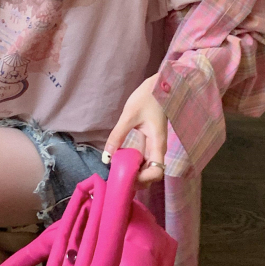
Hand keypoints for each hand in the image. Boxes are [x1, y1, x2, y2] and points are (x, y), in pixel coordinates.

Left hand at [102, 73, 167, 187]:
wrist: (158, 85)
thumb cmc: (147, 97)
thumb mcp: (129, 115)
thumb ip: (118, 135)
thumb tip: (106, 157)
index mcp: (157, 143)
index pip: (157, 172)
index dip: (144, 179)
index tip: (127, 176)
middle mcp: (158, 148)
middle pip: (152, 174)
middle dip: (138, 180)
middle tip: (119, 178)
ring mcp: (154, 146)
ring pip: (147, 168)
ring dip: (135, 173)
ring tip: (117, 172)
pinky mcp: (149, 142)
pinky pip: (143, 159)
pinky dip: (134, 164)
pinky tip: (121, 162)